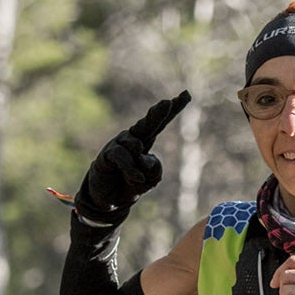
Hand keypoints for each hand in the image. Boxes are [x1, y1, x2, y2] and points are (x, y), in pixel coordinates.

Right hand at [77, 90, 190, 219]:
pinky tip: (138, 178)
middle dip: (157, 113)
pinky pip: (123, 156)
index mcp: (147, 139)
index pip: (161, 123)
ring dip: (139, 163)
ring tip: (138, 177)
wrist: (108, 200)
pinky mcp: (108, 154)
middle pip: (148, 123)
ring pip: (136, 145)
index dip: (173, 109)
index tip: (186, 94)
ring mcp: (120, 144)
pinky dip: (131, 169)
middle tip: (166, 103)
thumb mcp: (151, 179)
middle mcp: (133, 137)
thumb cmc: (131, 184)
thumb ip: (154, 168)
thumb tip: (142, 156)